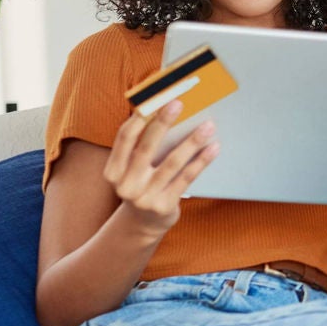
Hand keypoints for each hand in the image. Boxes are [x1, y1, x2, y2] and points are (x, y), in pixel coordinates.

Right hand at [105, 100, 219, 238]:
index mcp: (113, 171)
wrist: (143, 225)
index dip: (138, 118)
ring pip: (171, 163)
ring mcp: (145, 198)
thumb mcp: (132, 170)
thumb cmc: (142, 185)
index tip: (154, 99)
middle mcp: (126, 185)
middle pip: (146, 148)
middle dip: (163, 123)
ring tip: (208, 126)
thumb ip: (141, 147)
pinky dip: (201, 161)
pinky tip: (213, 148)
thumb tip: (165, 111)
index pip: (123, 139)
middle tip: (179, 103)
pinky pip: (186, 179)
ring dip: (191, 142)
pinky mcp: (164, 206)